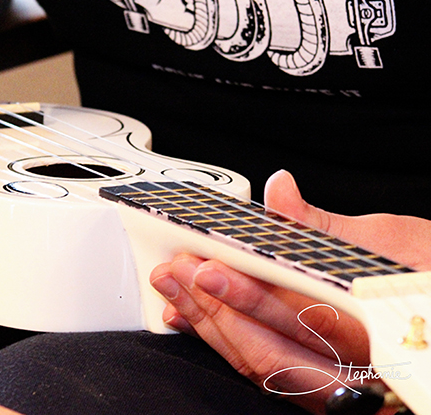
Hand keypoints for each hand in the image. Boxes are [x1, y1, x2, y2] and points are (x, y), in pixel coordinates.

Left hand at [150, 170, 430, 413]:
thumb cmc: (427, 273)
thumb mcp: (390, 242)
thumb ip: (325, 227)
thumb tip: (280, 191)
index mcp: (380, 329)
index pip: (307, 317)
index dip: (251, 295)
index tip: (209, 268)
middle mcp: (361, 371)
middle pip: (273, 351)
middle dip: (216, 310)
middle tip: (178, 273)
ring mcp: (339, 388)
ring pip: (264, 367)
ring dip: (212, 327)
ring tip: (176, 290)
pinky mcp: (319, 389)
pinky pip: (266, 374)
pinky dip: (227, 344)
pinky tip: (196, 321)